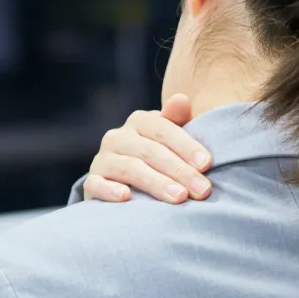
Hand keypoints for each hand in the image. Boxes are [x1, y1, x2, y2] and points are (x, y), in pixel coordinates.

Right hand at [84, 94, 212, 203]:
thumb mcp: (169, 139)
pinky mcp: (91, 182)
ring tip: (179, 198)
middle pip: (150, 151)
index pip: (163, 129)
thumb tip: (181, 99)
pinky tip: (126, 197)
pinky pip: (96, 184)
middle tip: (202, 190)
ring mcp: (103, 159)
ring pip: (129, 168)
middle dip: (180, 171)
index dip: (186, 146)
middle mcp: (117, 137)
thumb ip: (177, 121)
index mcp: (139, 122)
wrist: (121, 180)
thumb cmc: (157, 158)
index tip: (206, 164)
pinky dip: (109, 190)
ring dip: (156, 183)